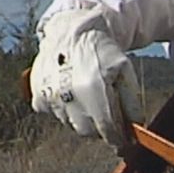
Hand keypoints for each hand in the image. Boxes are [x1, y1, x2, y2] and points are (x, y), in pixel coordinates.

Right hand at [30, 8, 140, 145]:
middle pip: (88, 131)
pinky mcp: (38, 95)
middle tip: (104, 108)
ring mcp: (50, 95)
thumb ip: (132, 103)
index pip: (107, 129)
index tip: (123, 142)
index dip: (118, 139)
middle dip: (99, 125)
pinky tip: (70, 90)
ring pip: (71, 123)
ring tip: (86, 92)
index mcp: (94, 88)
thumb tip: (135, 129)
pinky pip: (54, 114)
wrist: (73, 30)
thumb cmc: (102, 51)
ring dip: (81, 115)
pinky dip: (63, 108)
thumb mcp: (125, 71)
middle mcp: (69, 94)